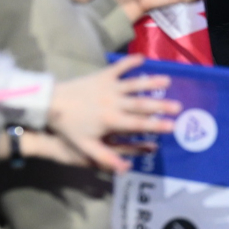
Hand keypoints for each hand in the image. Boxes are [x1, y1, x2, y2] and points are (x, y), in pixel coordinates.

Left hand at [44, 55, 181, 172]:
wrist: (50, 103)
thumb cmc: (68, 128)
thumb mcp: (85, 147)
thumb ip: (106, 158)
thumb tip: (126, 169)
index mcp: (111, 120)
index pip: (139, 124)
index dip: (157, 125)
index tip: (172, 126)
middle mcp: (113, 102)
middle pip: (142, 104)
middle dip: (161, 105)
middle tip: (178, 106)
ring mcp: (109, 86)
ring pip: (135, 84)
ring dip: (151, 82)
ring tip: (167, 81)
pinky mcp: (102, 75)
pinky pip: (119, 68)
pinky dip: (130, 62)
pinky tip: (143, 58)